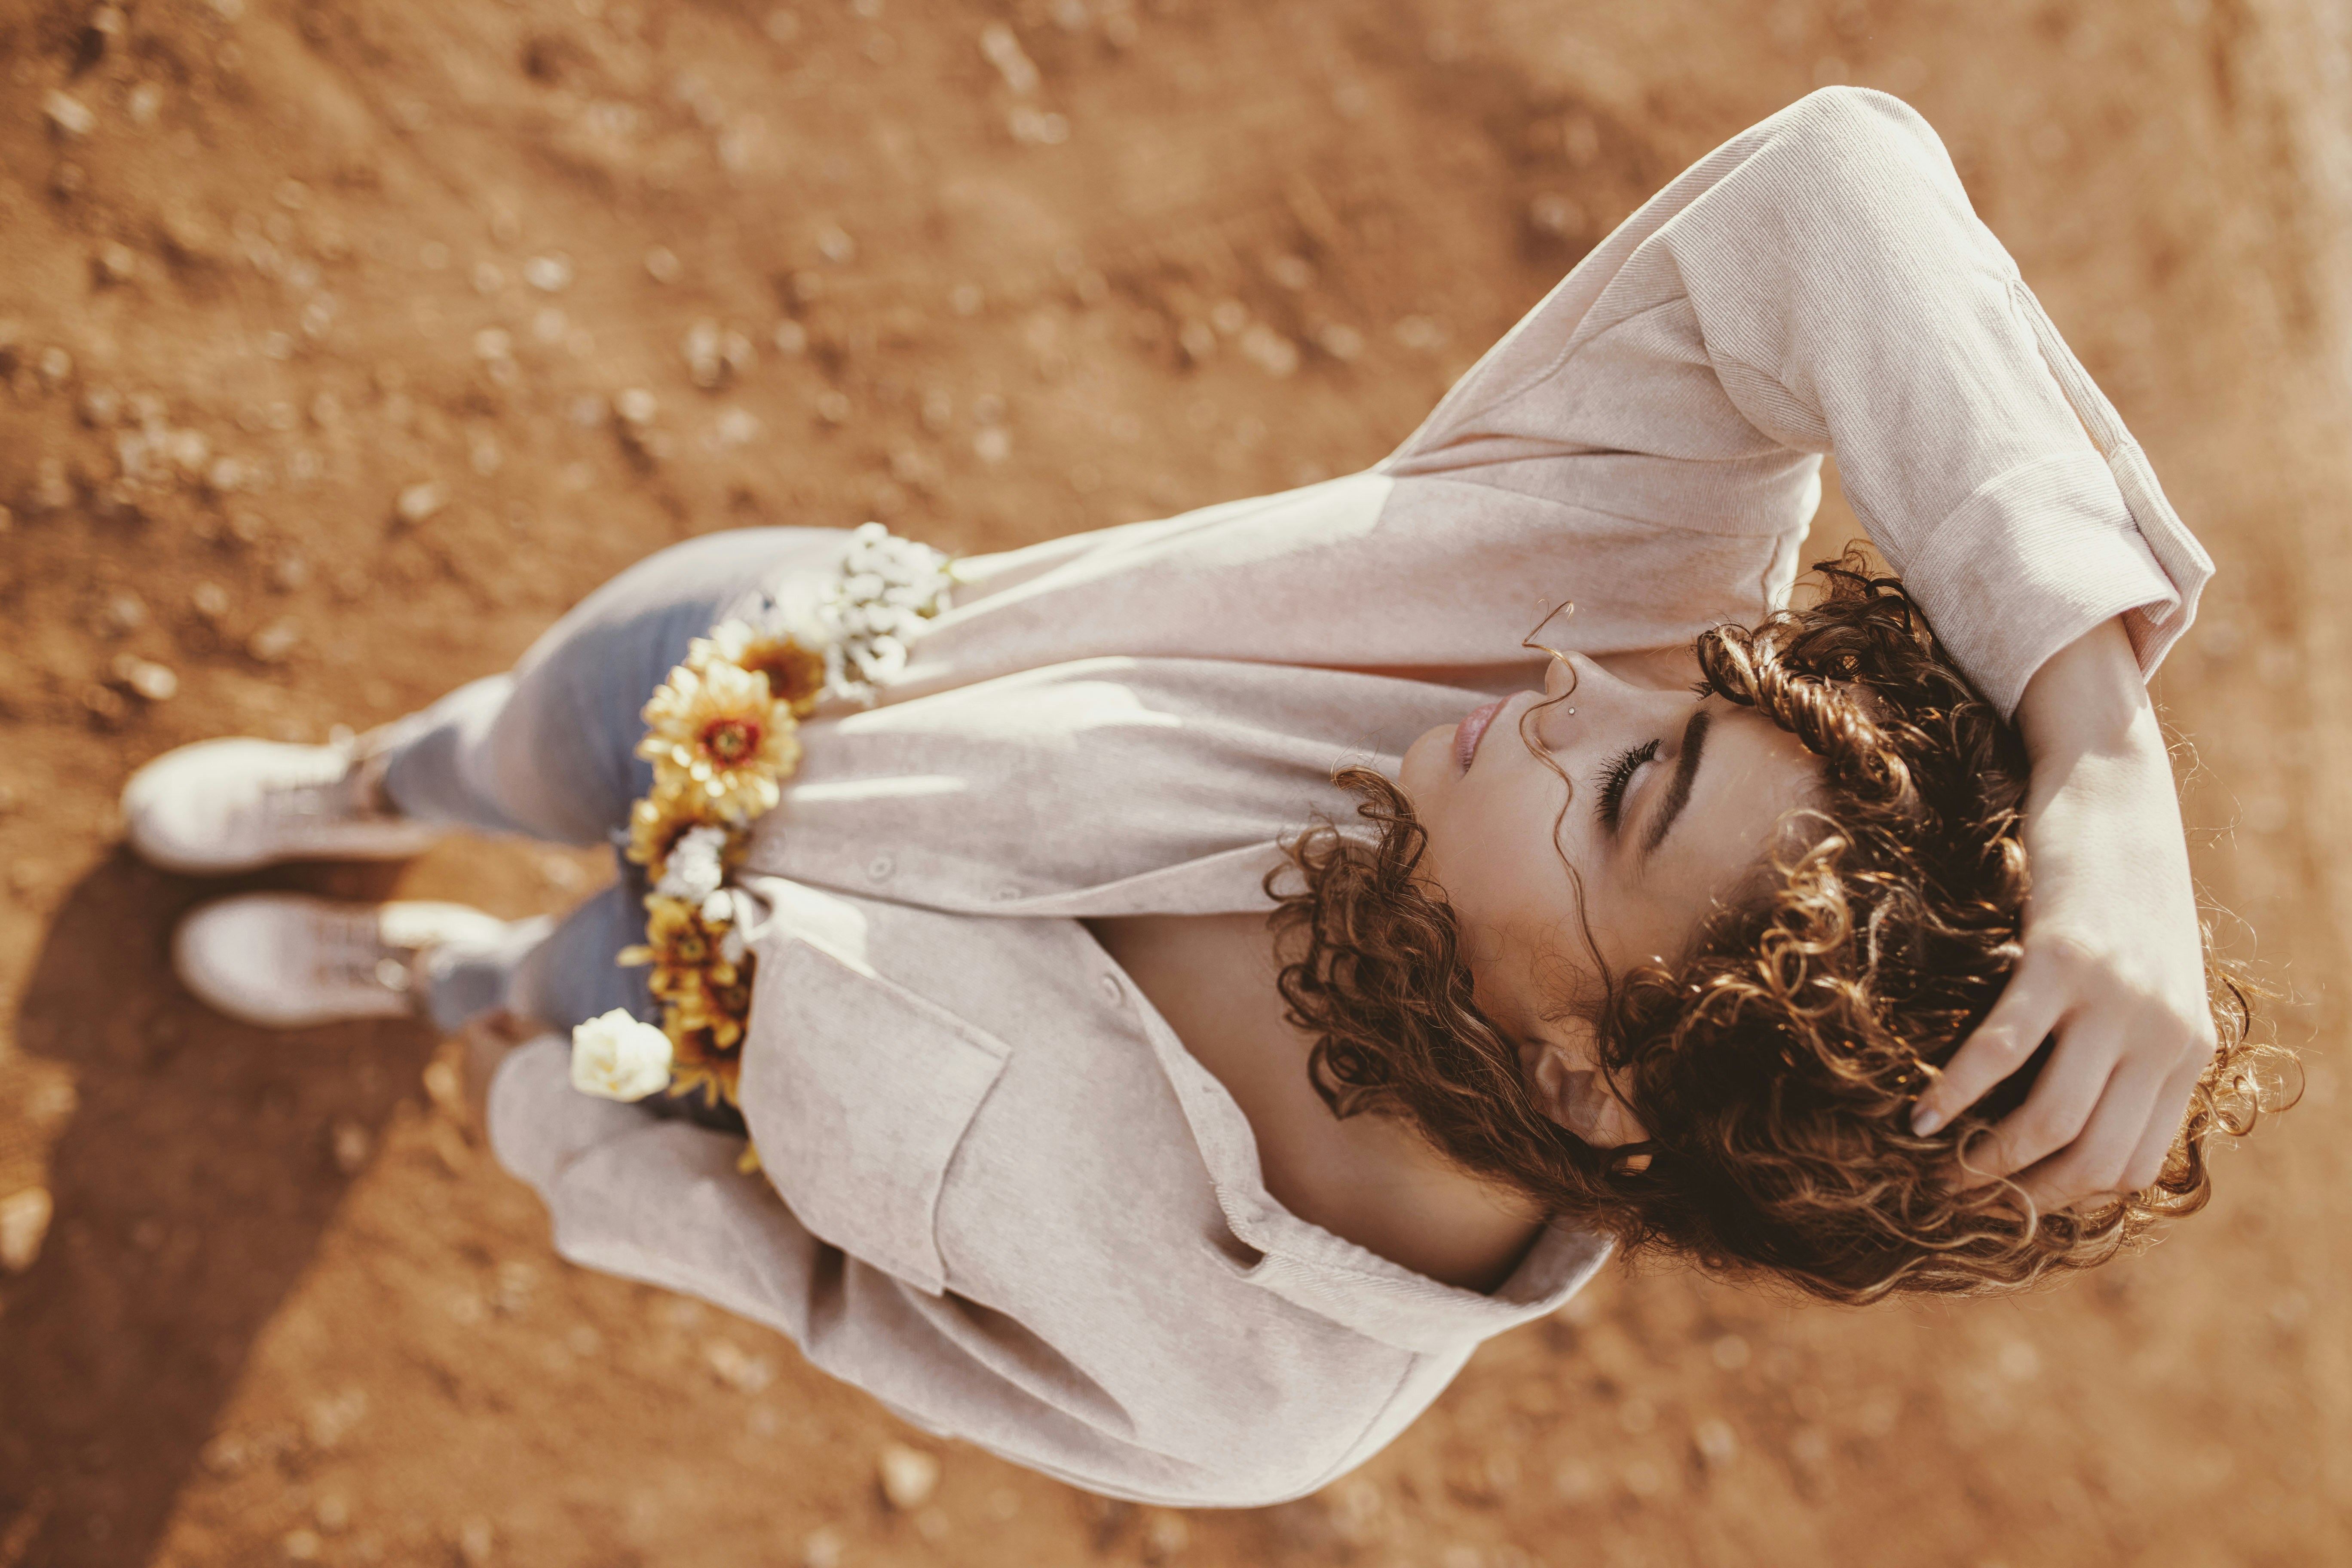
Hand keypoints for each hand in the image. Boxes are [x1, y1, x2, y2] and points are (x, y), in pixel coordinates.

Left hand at [461, 1008, 542, 1129]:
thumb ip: (521, 1024)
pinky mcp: (481, 1128)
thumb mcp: (540, 1035)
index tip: (510, 1016)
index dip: (491, 1018)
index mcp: (478, 1050)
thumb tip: (510, 1022)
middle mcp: (468, 1077)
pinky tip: (523, 1105)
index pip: (474, 1027)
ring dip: (496, 1076)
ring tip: (525, 1079)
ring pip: (479, 1083)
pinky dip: (499, 1100)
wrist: (546, 1123)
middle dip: (493, 1048)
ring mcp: (471, 1105)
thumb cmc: (546, 1071)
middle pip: (474, 1055)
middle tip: (520, 1047)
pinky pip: (486, 1107)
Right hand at [1908, 618, 2214, 1209]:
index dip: (2064, 1194)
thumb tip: (2081, 1108)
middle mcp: (2163, 1034)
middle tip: (1964, 1189)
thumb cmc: (2124, 882)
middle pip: (2091, 1158)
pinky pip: (2002, 1049)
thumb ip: (2134, 1039)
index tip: (2010, 1190)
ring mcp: (2115, 998)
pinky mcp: (2061, 960)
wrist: (2119, 786)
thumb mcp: (2153, 974)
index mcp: (2189, 1048)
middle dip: (2022, 1190)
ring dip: (1988, 1158)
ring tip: (1942, 1161)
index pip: (2131, 1166)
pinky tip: (1921, 1112)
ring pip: (2052, 1121)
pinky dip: (1955, 1092)